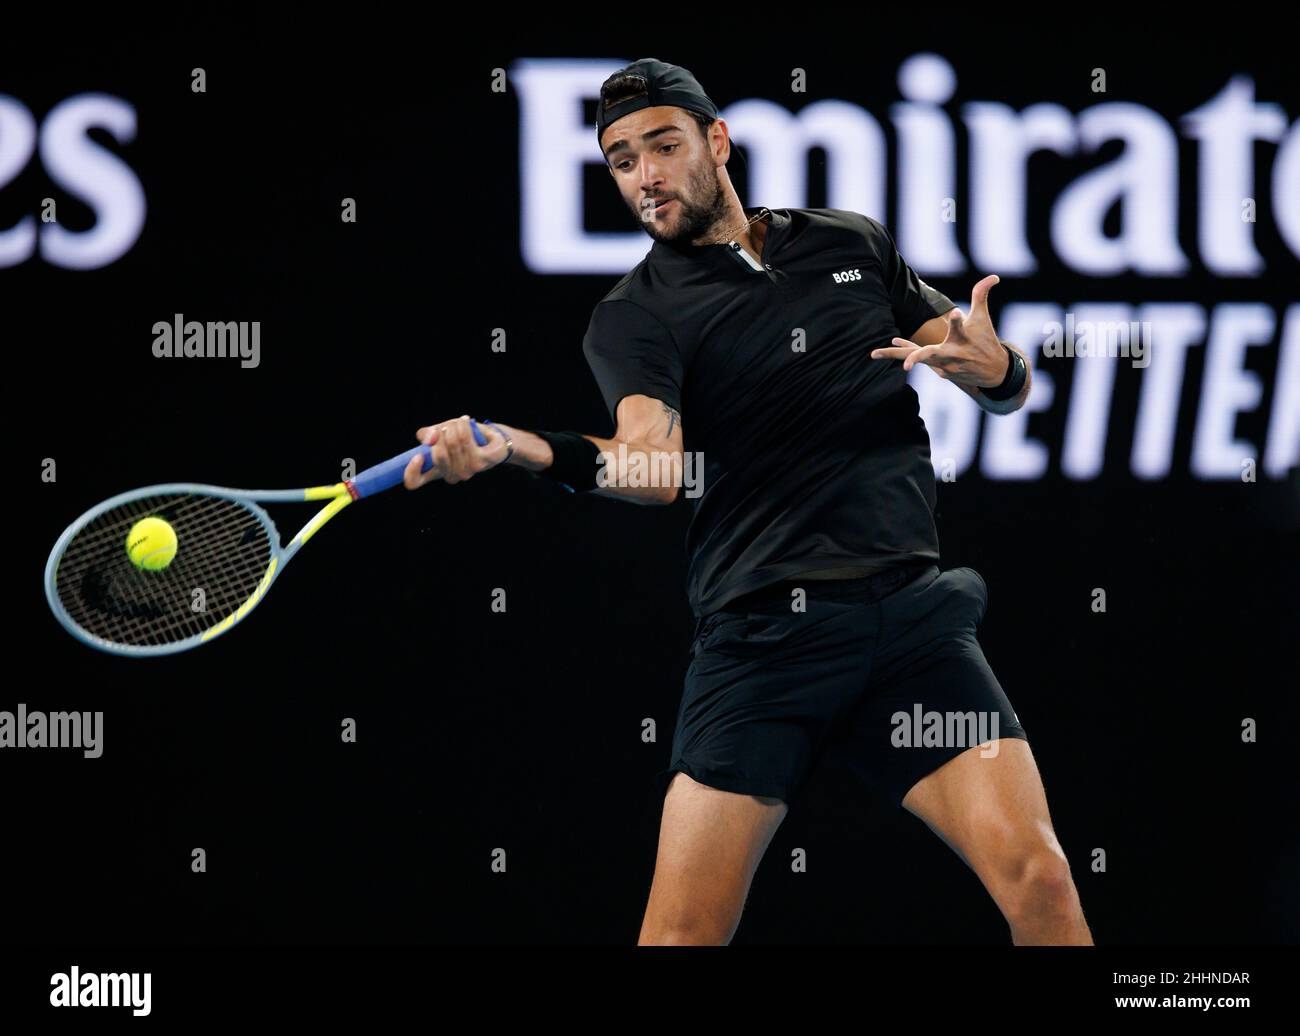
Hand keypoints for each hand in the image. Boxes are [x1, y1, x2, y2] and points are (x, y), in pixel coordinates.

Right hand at [403, 415, 509, 488]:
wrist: (489, 437)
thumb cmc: (461, 436)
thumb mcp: (438, 432)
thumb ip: (426, 435)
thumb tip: (430, 439)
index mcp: (434, 472)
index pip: (414, 482)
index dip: (411, 471)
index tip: (417, 456)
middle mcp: (450, 476)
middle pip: (437, 455)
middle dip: (441, 433)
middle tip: (447, 427)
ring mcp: (466, 472)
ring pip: (453, 444)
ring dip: (454, 426)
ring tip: (459, 423)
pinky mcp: (480, 463)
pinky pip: (465, 439)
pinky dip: (463, 425)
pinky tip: (466, 422)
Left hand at [870, 274, 1007, 387]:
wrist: (992, 372)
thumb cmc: (986, 340)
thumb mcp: (983, 318)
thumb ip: (981, 295)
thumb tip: (993, 276)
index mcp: (963, 339)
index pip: (959, 328)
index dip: (956, 321)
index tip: (954, 313)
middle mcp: (951, 354)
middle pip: (930, 355)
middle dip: (917, 359)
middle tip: (906, 366)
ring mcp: (942, 365)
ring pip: (917, 359)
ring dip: (897, 355)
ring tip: (875, 353)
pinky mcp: (938, 371)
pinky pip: (918, 357)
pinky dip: (906, 351)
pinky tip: (893, 344)